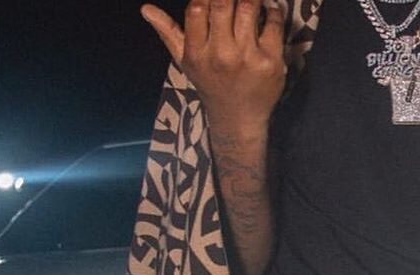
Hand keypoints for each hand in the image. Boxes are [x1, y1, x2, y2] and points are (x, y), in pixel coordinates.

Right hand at [141, 0, 285, 133]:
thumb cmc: (211, 84)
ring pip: (249, 8)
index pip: (196, 8)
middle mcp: (221, 54)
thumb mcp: (186, 62)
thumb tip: (146, 9)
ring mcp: (247, 58)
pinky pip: (273, 24)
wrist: (238, 118)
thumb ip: (168, 33)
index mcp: (197, 52)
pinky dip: (273, 10)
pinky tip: (270, 8)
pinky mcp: (271, 62)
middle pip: (223, 3)